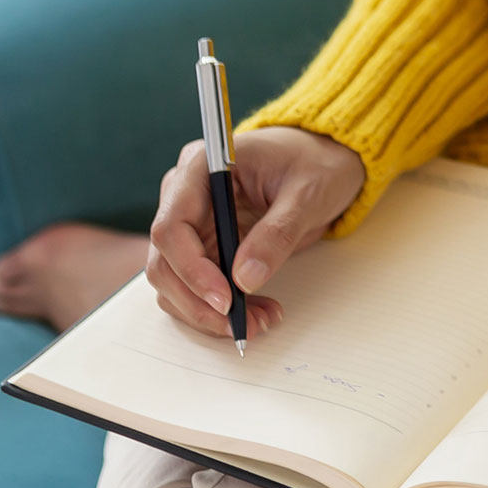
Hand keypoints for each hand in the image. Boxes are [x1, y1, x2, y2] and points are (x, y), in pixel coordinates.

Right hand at [147, 126, 365, 337]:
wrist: (323, 161)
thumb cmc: (314, 165)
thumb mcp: (306, 195)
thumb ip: (275, 234)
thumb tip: (244, 279)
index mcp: (201, 168)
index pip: (171, 227)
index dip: (192, 270)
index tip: (225, 301)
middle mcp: (184, 195)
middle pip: (164, 261)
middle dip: (199, 302)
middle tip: (243, 326)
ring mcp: (192, 222)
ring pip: (174, 281)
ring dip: (207, 312)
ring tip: (259, 321)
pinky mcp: (205, 246)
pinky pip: (196, 286)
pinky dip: (218, 309)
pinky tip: (256, 311)